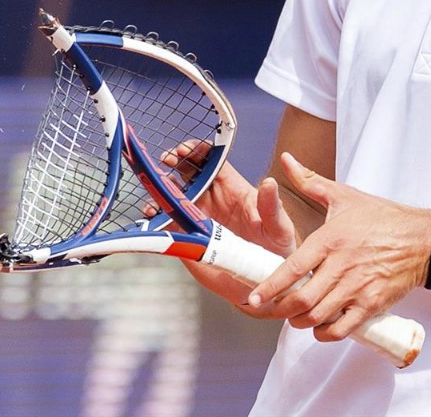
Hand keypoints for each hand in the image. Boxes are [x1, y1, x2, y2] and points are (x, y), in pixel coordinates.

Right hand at [159, 141, 296, 308]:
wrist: (262, 282)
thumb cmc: (275, 250)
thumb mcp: (278, 227)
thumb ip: (271, 207)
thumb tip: (269, 183)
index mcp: (233, 188)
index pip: (213, 161)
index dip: (198, 150)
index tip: (187, 149)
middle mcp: (213, 198)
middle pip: (188, 171)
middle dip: (174, 162)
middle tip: (167, 161)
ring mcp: (197, 216)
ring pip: (173, 194)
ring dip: (160, 187)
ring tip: (155, 187)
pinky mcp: (187, 237)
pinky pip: (166, 222)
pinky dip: (155, 216)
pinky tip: (152, 214)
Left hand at [248, 153, 430, 340]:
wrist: (423, 239)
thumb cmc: (381, 217)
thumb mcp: (344, 196)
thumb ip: (309, 181)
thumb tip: (286, 160)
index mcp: (330, 239)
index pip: (293, 268)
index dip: (270, 287)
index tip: (254, 298)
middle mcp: (342, 266)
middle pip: (303, 300)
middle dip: (281, 310)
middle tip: (272, 310)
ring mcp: (358, 287)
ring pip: (319, 316)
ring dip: (301, 322)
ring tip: (295, 316)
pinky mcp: (372, 304)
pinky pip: (343, 328)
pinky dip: (326, 333)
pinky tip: (320, 327)